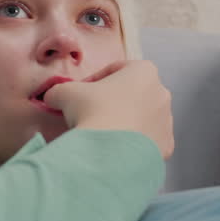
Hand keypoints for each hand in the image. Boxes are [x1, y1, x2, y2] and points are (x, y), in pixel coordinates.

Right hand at [43, 60, 174, 158]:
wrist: (109, 151)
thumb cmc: (91, 111)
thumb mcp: (66, 92)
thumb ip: (60, 90)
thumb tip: (52, 97)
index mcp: (144, 71)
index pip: (116, 70)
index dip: (95, 80)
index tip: (80, 93)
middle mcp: (162, 93)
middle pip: (133, 94)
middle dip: (114, 102)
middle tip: (91, 115)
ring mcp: (167, 121)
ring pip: (143, 119)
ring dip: (125, 123)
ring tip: (103, 135)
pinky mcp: (166, 146)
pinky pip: (148, 142)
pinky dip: (134, 145)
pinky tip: (117, 150)